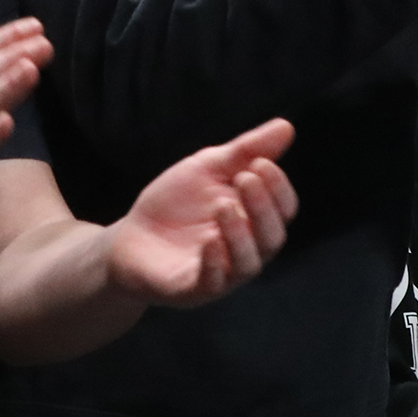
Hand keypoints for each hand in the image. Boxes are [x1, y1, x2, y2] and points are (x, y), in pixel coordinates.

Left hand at [100, 117, 298, 305]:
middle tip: (246, 178)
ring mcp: (222, 274)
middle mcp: (246, 250)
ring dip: (240, 235)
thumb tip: (287, 126)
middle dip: (263, 207)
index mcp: (254, 220)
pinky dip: (214, 263)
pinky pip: (213, 283)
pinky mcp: (192, 290)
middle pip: (272, 237)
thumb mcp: (207, 168)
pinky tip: (208, 240)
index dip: (278, 188)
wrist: (131, 237)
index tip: (260, 162)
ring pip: (248, 264)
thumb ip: (245, 151)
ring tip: (224, 207)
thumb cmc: (176, 202)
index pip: (283, 209)